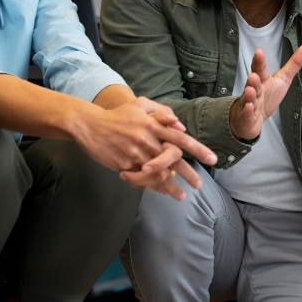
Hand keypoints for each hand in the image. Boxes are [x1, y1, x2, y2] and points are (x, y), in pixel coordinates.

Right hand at [70, 97, 216, 199]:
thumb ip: (160, 112)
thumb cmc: (117, 115)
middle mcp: (146, 140)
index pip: (181, 138)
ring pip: (158, 174)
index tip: (212, 159)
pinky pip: (142, 179)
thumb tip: (180, 124)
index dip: (198, 149)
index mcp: (153, 124)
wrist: (89, 125)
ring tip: (181, 195)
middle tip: (199, 185)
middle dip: (189, 174)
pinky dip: (152, 186)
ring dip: (171, 187)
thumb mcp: (139, 105)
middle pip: (174, 160)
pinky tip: (161, 192)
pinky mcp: (124, 165)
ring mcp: (135, 154)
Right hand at [228, 44, 301, 140]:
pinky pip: (247, 114)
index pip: (260, 69)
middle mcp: (254, 90)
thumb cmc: (267, 96)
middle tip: (253, 75)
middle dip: (253, 80)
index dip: (259, 61)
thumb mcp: (282, 79)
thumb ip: (294, 64)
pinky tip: (250, 107)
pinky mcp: (247, 117)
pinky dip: (247, 111)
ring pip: (248, 99)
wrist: (251, 118)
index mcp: (262, 80)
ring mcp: (249, 103)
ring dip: (249, 95)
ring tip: (250, 90)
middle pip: (253, 84)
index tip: (259, 52)